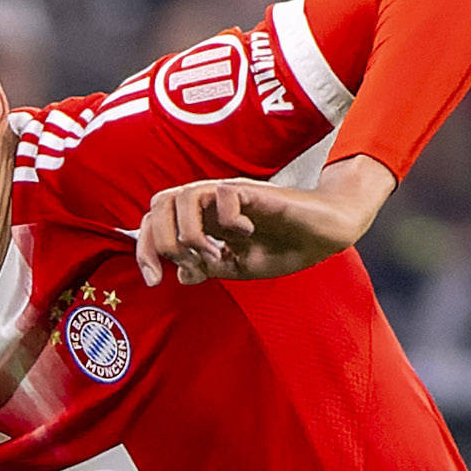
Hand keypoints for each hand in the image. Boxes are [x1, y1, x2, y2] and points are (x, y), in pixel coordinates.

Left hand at [132, 159, 383, 284]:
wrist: (325, 234)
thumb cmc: (285, 246)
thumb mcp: (241, 267)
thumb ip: (211, 268)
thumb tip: (180, 275)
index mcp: (201, 220)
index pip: (154, 222)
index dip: (145, 250)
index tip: (154, 281)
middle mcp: (209, 203)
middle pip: (159, 202)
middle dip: (161, 239)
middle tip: (187, 263)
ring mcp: (230, 194)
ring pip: (184, 195)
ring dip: (192, 233)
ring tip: (218, 254)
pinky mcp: (253, 190)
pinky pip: (224, 194)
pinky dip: (228, 221)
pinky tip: (246, 234)